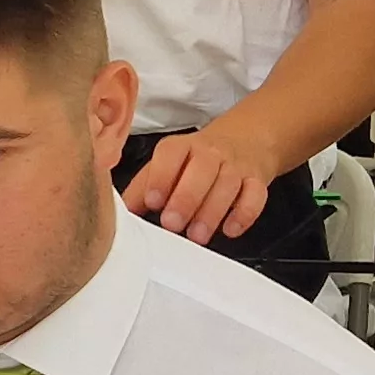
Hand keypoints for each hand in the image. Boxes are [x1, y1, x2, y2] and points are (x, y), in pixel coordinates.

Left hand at [123, 119, 287, 241]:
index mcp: (180, 147)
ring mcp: (235, 165)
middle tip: (172, 224)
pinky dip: (245, 213)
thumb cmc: (196, 159)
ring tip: (197, 235)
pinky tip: (230, 229)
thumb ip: (143, 188)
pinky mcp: (257, 180)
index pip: (171, 154)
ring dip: (212, 211)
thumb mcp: (167, 165)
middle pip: (202, 169)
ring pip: (228, 184)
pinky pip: (256, 195)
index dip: (161, 177)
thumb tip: (117, 212)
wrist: (245, 139)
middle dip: (186, 198)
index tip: (152, 201)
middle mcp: (209, 153)